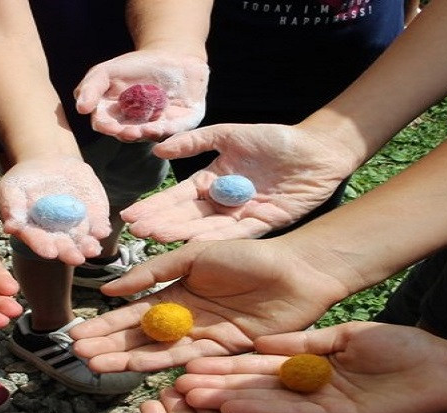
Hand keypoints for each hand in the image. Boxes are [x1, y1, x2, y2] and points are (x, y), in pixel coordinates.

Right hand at [0, 156, 113, 263]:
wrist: (48, 164)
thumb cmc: (23, 180)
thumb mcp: (10, 189)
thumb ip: (10, 207)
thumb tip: (10, 226)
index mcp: (35, 234)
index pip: (38, 242)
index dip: (43, 246)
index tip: (49, 252)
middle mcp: (57, 236)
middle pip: (64, 247)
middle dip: (70, 252)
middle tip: (76, 258)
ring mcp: (77, 227)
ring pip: (84, 240)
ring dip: (89, 245)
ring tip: (92, 249)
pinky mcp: (93, 216)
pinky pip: (99, 224)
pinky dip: (101, 227)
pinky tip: (102, 230)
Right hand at [69, 239, 349, 372]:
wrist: (298, 272)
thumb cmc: (250, 256)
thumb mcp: (196, 255)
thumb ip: (155, 271)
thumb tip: (111, 289)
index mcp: (177, 293)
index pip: (134, 313)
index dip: (107, 325)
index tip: (79, 335)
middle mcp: (187, 320)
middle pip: (141, 338)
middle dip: (111, 347)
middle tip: (80, 357)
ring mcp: (205, 339)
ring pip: (160, 352)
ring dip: (128, 359)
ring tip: (97, 366)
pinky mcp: (226, 353)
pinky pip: (191, 360)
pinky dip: (164, 365)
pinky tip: (138, 369)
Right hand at [75, 49, 208, 142]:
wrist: (171, 55)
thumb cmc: (135, 65)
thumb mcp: (107, 72)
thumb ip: (91, 87)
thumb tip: (80, 109)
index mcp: (115, 116)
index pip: (105, 124)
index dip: (106, 126)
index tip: (107, 125)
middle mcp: (134, 126)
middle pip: (127, 134)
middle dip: (126, 134)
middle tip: (127, 132)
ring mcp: (157, 126)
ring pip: (149, 135)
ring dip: (146, 134)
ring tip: (144, 131)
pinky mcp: (180, 124)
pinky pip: (174, 131)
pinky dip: (168, 130)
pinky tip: (161, 127)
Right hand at [122, 123, 359, 241]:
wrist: (316, 151)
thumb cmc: (275, 139)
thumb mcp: (229, 135)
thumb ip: (195, 142)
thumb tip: (159, 150)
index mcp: (212, 181)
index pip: (178, 197)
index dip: (155, 206)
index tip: (131, 215)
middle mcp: (222, 203)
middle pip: (186, 216)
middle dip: (160, 223)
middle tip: (135, 231)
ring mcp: (240, 216)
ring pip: (205, 228)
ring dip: (180, 234)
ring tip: (154, 237)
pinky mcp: (262, 225)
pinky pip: (234, 234)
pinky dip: (213, 239)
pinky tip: (191, 243)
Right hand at [176, 321, 446, 412]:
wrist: (439, 367)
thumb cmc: (399, 347)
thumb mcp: (345, 337)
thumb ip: (304, 344)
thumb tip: (264, 343)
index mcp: (309, 364)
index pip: (259, 365)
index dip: (227, 364)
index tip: (193, 361)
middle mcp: (307, 387)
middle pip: (253, 386)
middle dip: (215, 385)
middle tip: (176, 386)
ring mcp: (318, 404)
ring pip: (265, 401)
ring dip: (228, 399)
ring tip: (192, 397)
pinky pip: (291, 411)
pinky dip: (262, 408)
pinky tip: (233, 404)